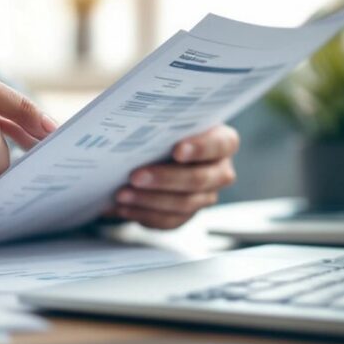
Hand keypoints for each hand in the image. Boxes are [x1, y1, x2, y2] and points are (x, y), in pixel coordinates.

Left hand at [104, 125, 239, 229]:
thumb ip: (159, 123)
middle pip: (199, 179)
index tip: (177, 150)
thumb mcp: (164, 123)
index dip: (200, 148)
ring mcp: (206, 196)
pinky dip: (143, 214)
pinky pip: (168, 220)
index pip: (220, 144)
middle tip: (135, 176)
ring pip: (183, 204)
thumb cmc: (163, 132)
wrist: (156, 154)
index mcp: (221, 142)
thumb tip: (132, 124)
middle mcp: (219, 171)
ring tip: (122, 194)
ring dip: (149, 199)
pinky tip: (123, 207)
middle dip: (165, 179)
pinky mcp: (187, 215)